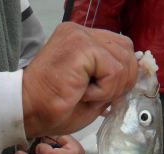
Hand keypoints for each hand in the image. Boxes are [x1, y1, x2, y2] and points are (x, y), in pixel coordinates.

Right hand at [22, 23, 137, 137]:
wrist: (29, 111)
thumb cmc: (55, 107)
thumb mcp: (95, 92)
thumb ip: (114, 80)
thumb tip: (134, 80)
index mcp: (82, 40)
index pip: (122, 48)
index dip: (125, 74)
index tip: (109, 93)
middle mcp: (80, 32)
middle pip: (127, 51)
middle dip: (122, 81)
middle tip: (99, 96)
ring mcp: (80, 36)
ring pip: (123, 61)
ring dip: (111, 88)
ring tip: (86, 94)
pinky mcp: (81, 46)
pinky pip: (114, 71)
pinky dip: (103, 90)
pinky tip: (83, 93)